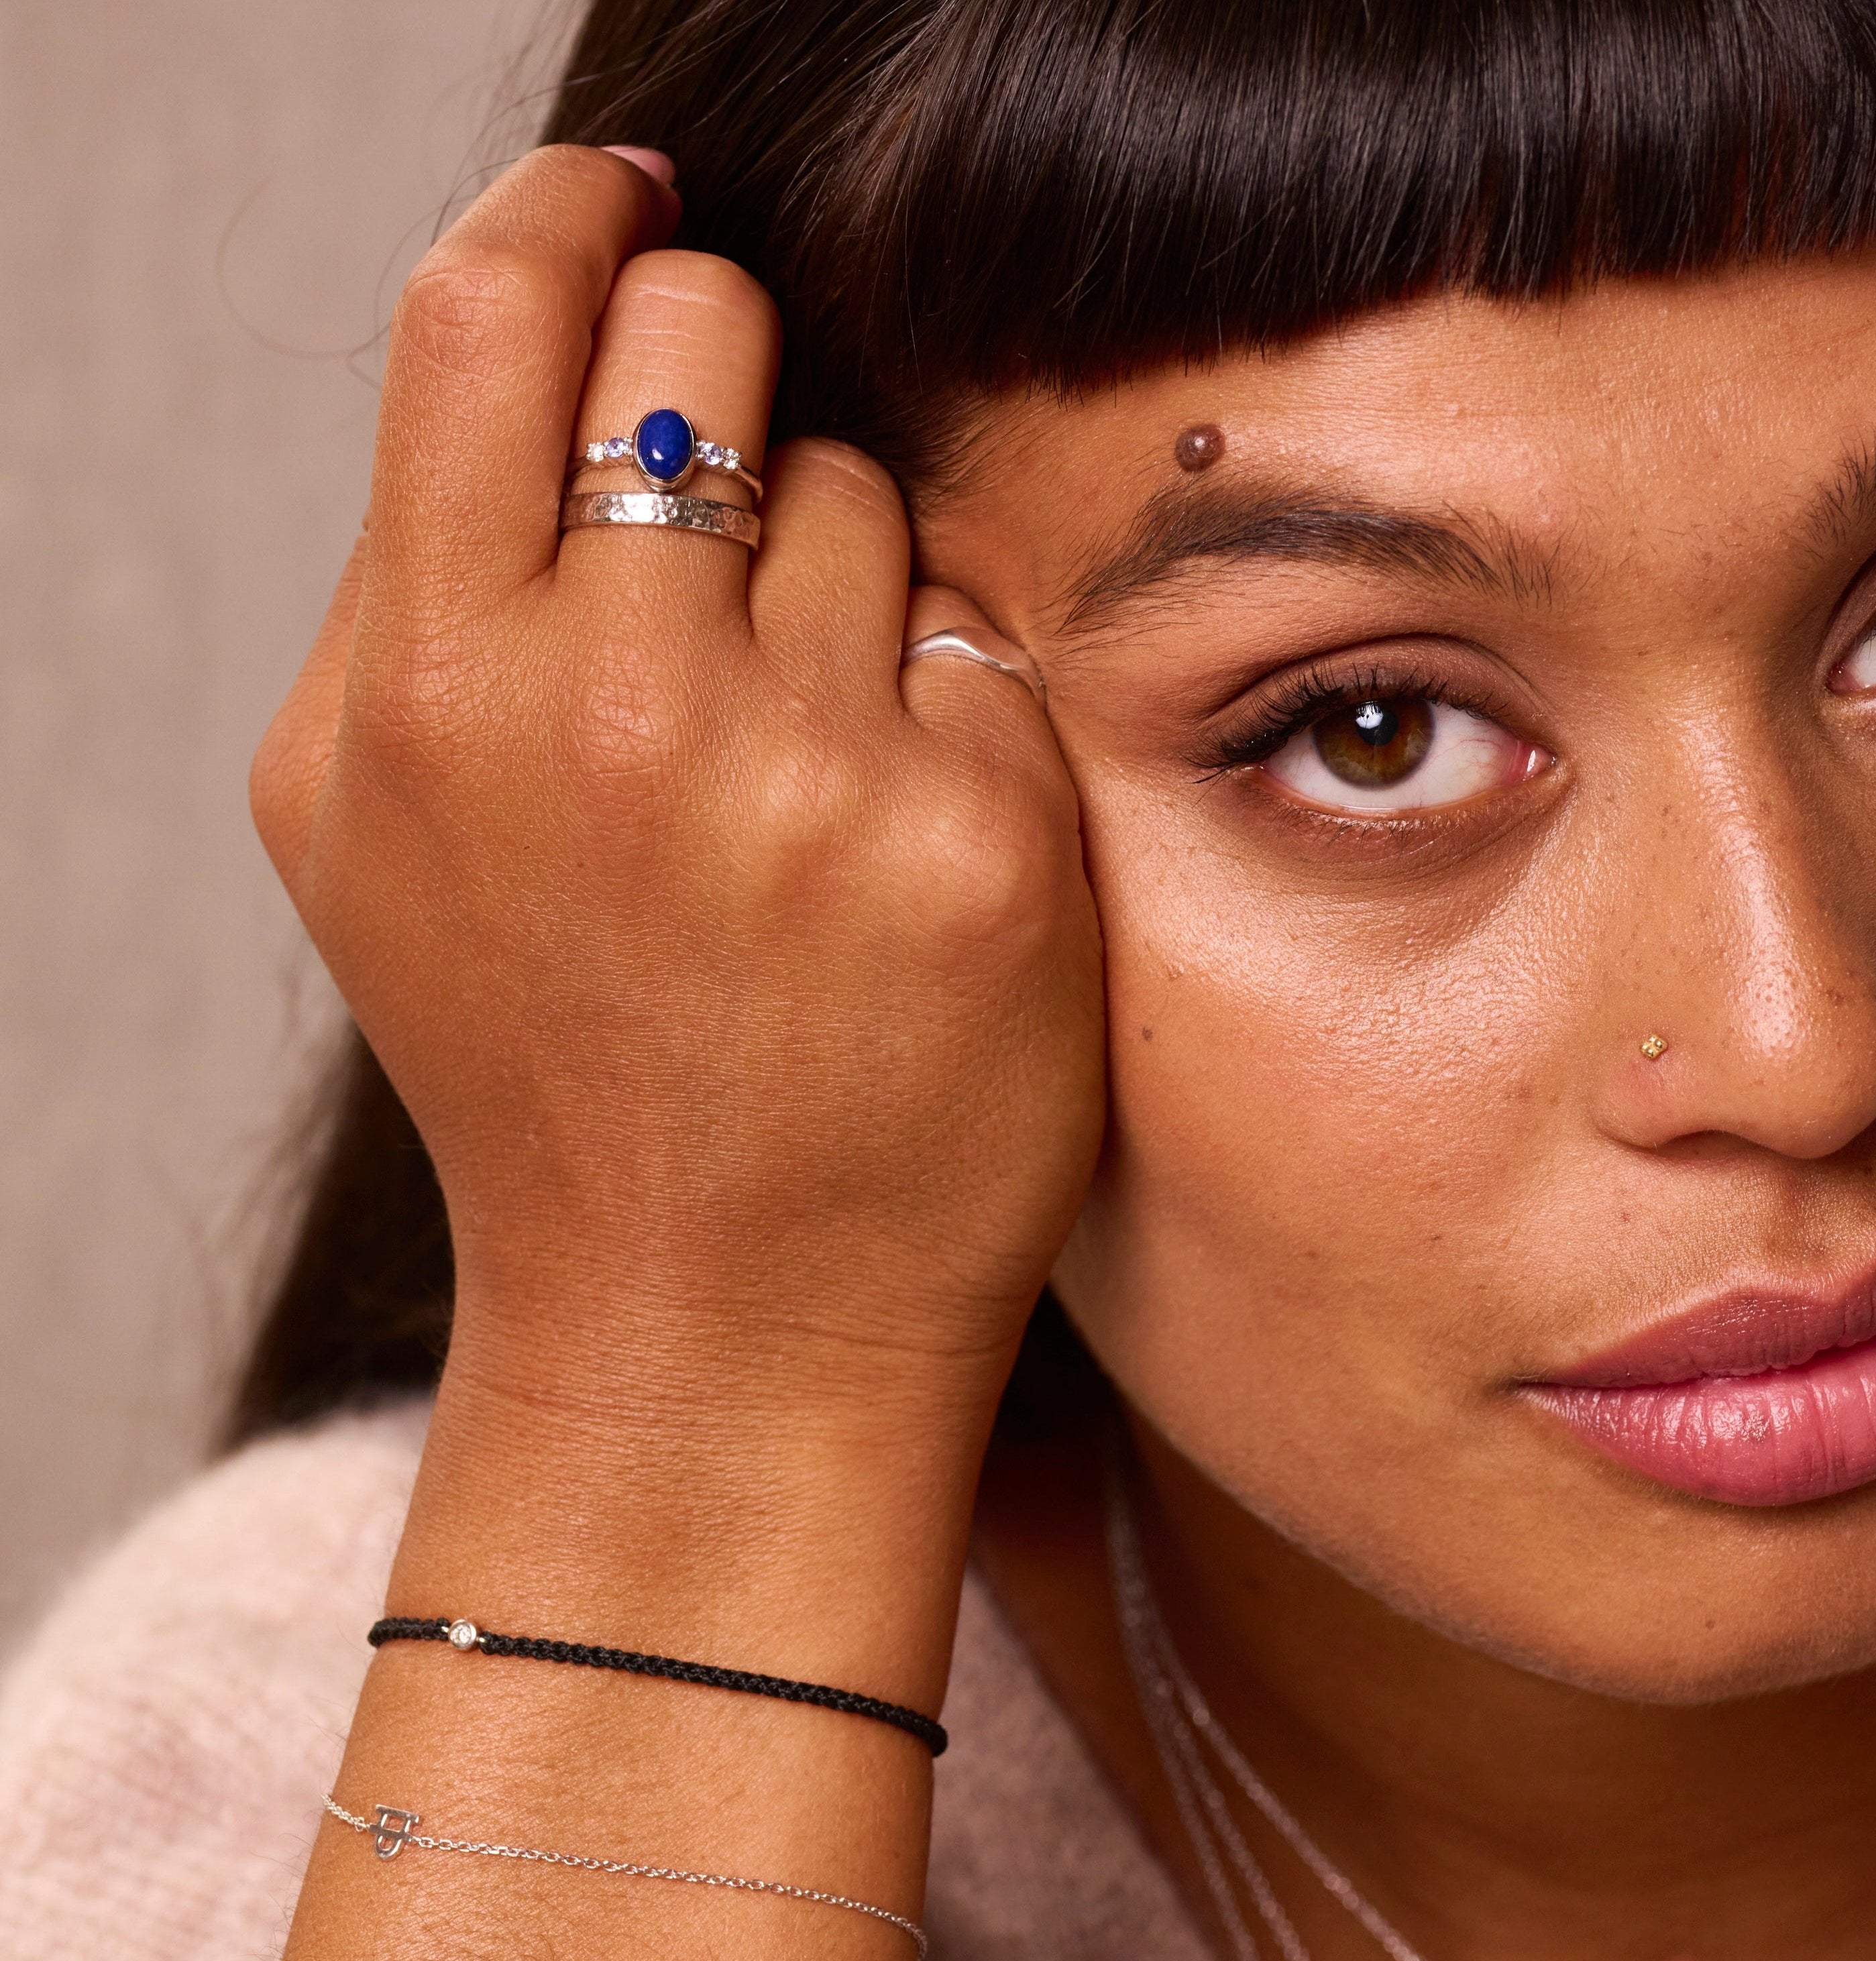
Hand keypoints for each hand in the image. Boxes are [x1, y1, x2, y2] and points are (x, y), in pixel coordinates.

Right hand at [251, 145, 1103, 1458]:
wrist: (711, 1320)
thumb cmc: (545, 1057)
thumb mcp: (379, 828)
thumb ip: (422, 585)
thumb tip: (541, 348)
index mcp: (430, 696)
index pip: (499, 311)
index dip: (570, 219)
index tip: (626, 210)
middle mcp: (614, 716)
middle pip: (707, 342)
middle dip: (720, 381)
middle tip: (725, 517)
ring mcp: (812, 777)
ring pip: (863, 491)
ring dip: (836, 582)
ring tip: (795, 768)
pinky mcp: (982, 842)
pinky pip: (977, 644)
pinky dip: (939, 712)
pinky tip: (891, 856)